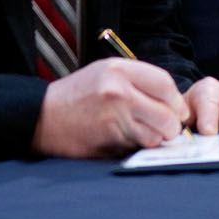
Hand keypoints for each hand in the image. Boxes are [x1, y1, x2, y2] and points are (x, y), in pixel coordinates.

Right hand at [32, 59, 189, 157]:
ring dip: (153, 139)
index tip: (176, 109)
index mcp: (119, 70)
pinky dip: (135, 147)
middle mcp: (118, 92)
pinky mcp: (108, 141)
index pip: (165, 84)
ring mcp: (114, 119)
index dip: (175, 100)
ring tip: (140, 132)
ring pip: (155, 136)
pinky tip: (123, 139)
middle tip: (165, 127)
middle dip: (171, 125)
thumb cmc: (77, 94)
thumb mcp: (105, 72)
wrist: (43, 116)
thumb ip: (138, 80)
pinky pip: (136, 148)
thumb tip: (172, 102)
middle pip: (167, 115)